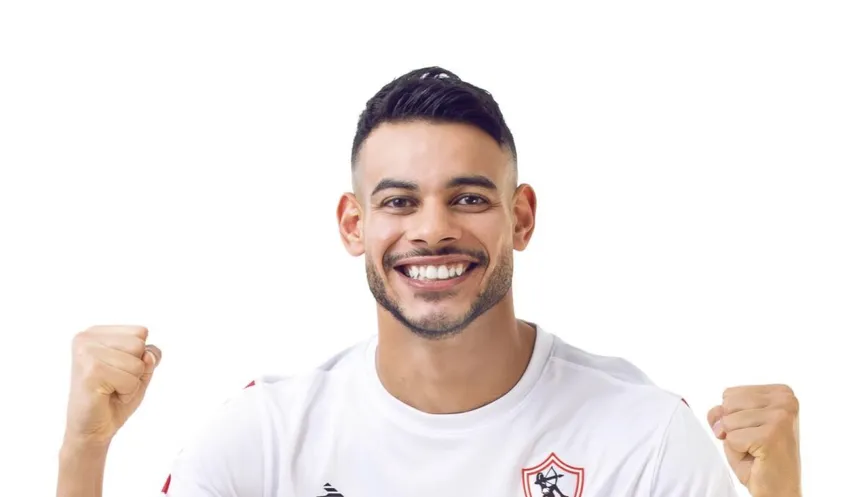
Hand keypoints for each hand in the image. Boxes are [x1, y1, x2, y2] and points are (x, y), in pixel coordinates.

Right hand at [63, 325, 160, 447]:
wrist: (92, 429)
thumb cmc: (114, 398)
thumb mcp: (140, 371)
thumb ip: (149, 355)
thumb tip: (149, 354)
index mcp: (96, 332)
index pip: (141, 332)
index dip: (139, 356)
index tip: (118, 371)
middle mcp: (86, 338)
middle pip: (139, 345)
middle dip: (136, 369)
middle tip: (114, 383)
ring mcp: (86, 353)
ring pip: (137, 363)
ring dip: (131, 383)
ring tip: (111, 390)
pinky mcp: (90, 372)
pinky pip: (131, 380)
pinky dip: (127, 393)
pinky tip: (107, 397)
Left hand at [707, 384, 800, 496]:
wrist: (777, 490)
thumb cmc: (757, 457)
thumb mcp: (735, 426)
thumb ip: (722, 412)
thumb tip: (717, 413)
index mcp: (780, 392)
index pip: (729, 393)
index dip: (731, 416)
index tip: (752, 432)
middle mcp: (786, 400)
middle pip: (727, 403)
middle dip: (732, 427)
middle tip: (753, 443)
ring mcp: (781, 416)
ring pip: (728, 420)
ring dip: (735, 440)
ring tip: (755, 450)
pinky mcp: (772, 435)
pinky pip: (732, 438)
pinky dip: (737, 452)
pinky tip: (757, 458)